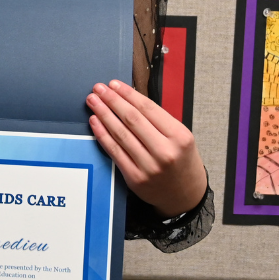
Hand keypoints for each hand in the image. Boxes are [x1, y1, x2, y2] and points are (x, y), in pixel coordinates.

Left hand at [86, 80, 206, 217]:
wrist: (185, 195)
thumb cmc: (181, 161)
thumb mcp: (181, 137)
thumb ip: (158, 121)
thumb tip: (128, 99)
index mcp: (179, 136)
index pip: (148, 109)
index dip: (128, 94)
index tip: (114, 84)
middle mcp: (165, 151)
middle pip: (132, 119)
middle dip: (112, 101)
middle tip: (98, 88)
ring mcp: (149, 166)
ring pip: (121, 134)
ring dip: (104, 114)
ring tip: (93, 101)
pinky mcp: (135, 178)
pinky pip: (115, 151)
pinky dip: (102, 135)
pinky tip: (95, 122)